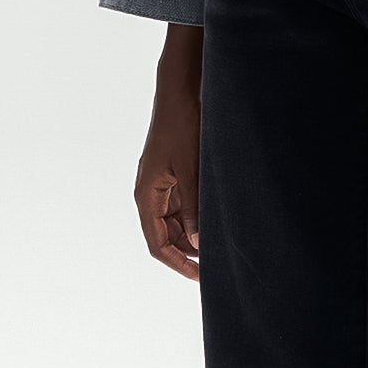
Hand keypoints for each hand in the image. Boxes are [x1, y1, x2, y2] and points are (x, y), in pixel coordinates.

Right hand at [133, 25, 202, 281]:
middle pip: (167, 236)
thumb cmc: (182, 125)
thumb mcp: (190, 168)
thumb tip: (199, 243)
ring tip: (220, 245)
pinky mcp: (174, 173)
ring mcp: (163, 184)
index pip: (158, 244)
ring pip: (177, 222)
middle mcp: (151, 193)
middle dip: (188, 252)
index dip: (178, 264)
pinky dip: (198, 216)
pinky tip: (218, 220)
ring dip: (194, 235)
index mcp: (147, 195)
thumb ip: (195, 206)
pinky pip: (184, 204)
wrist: (180, 89)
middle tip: (216, 266)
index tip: (200, 277)